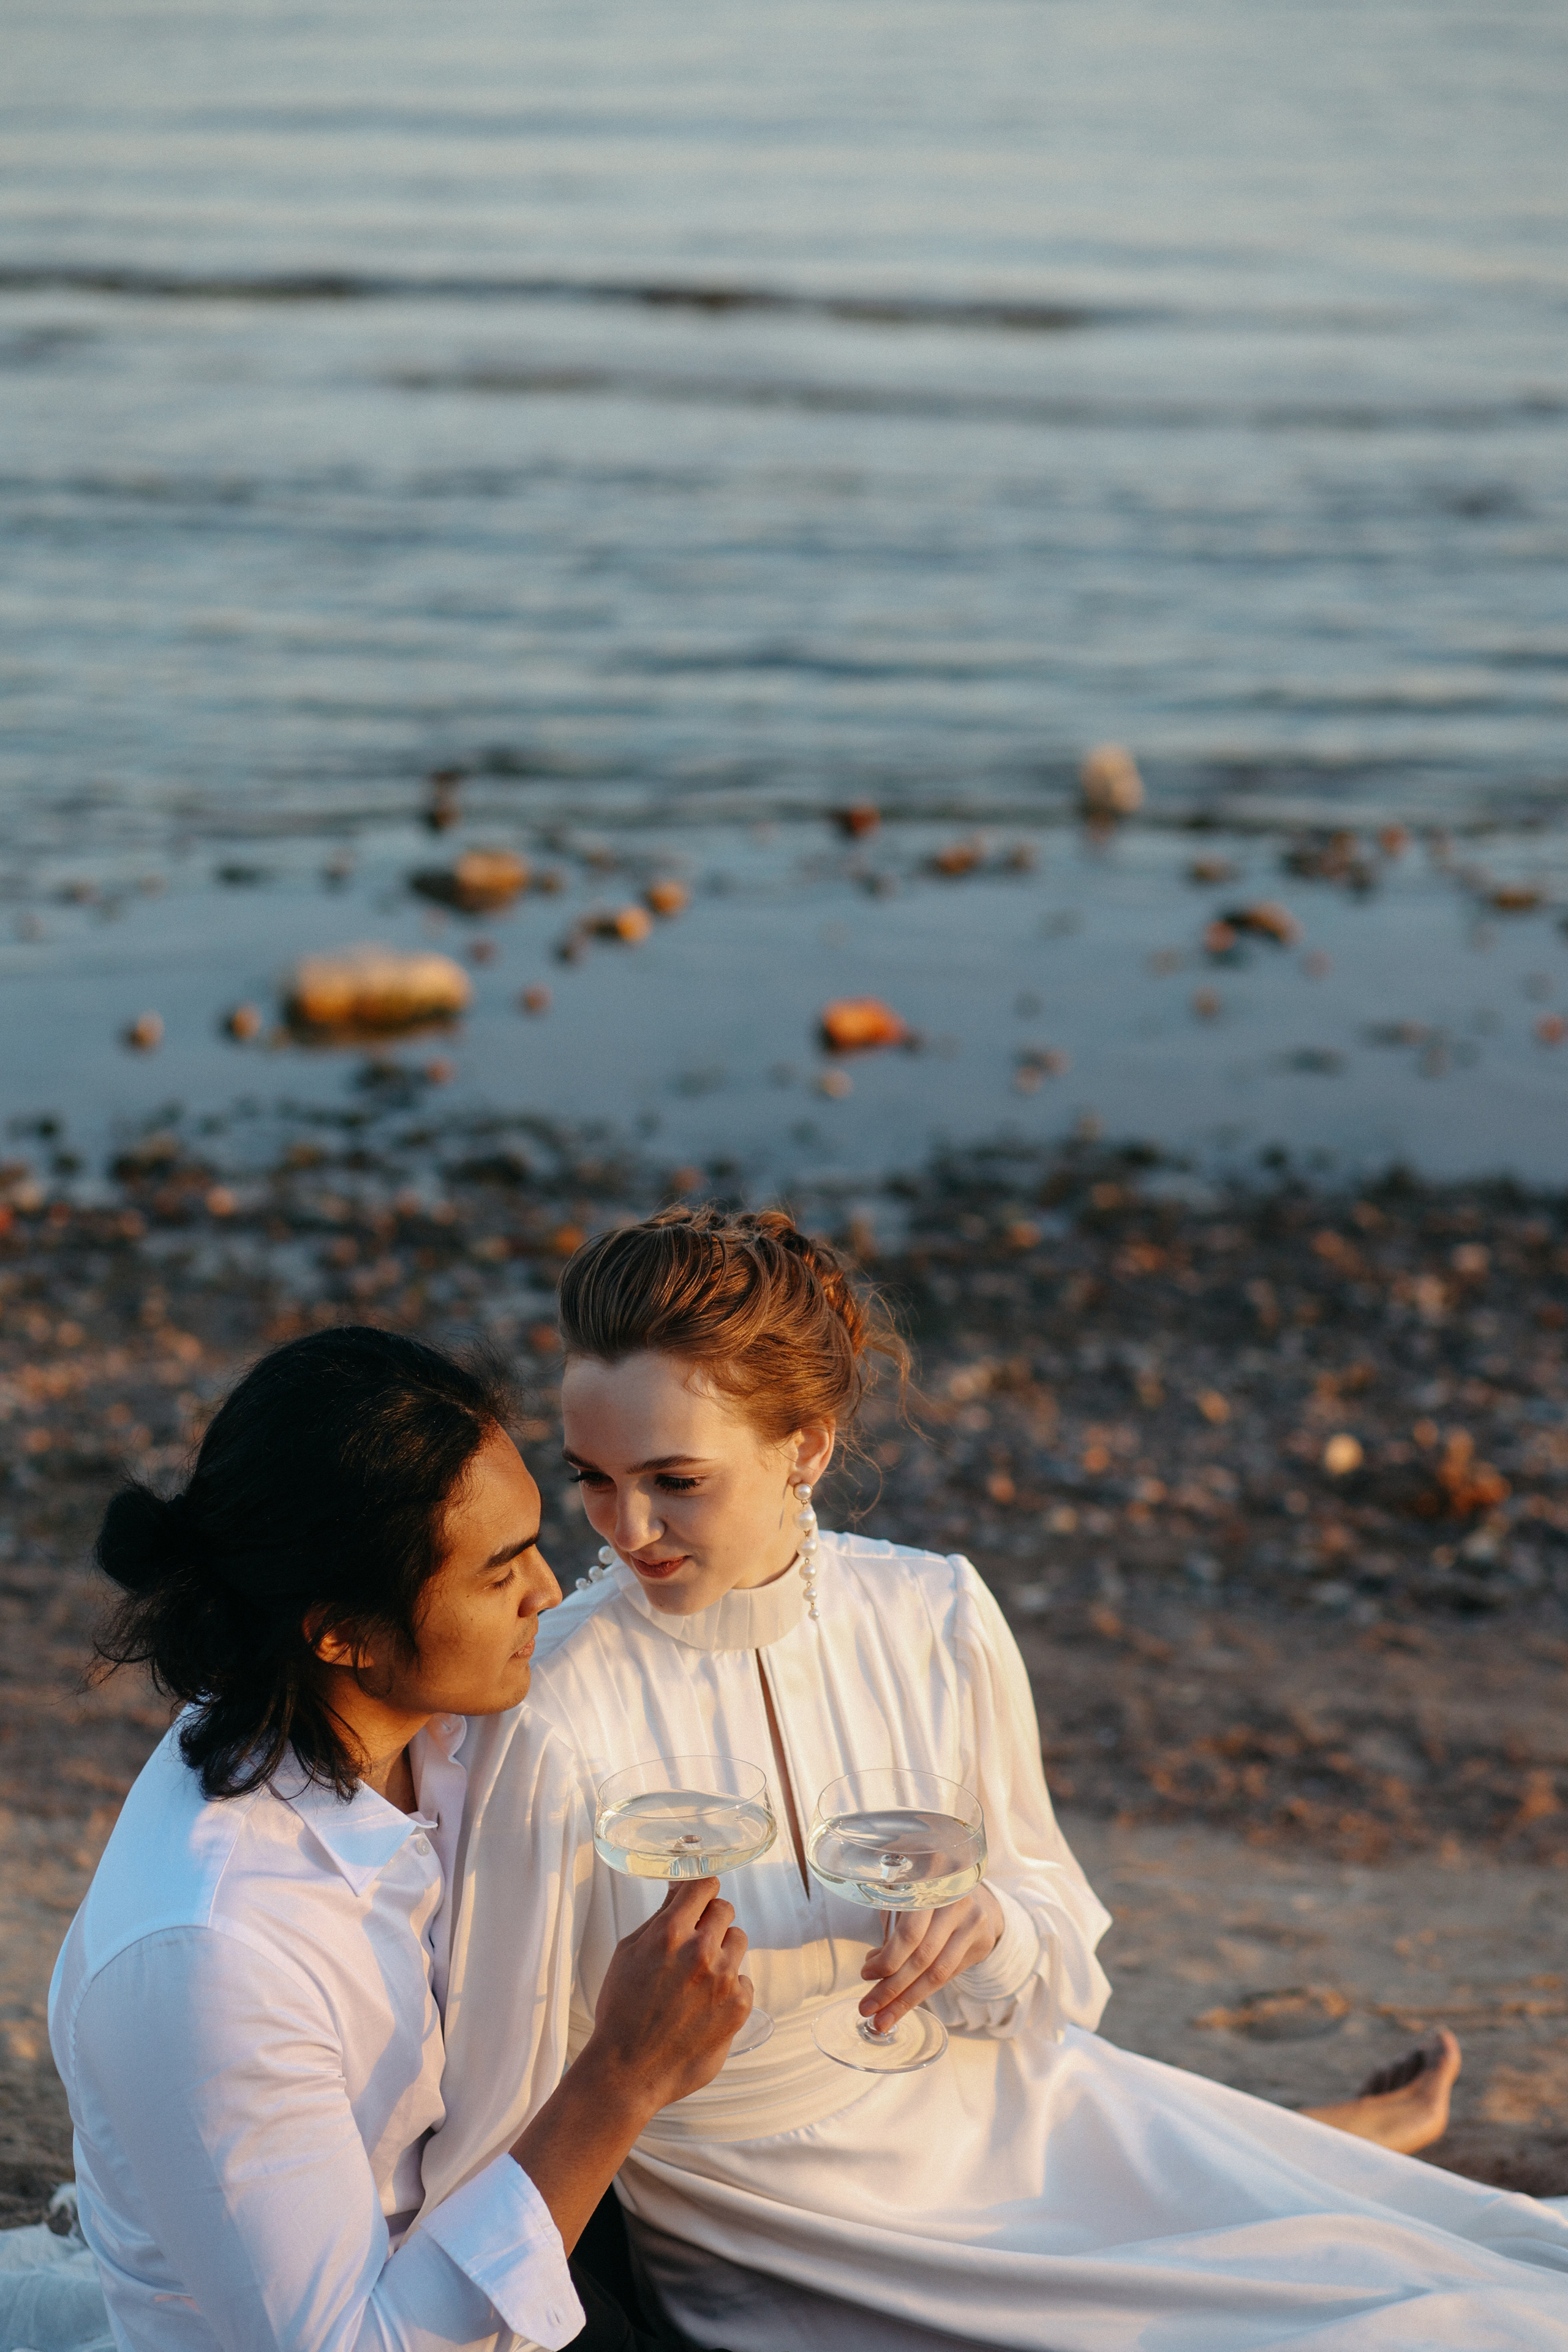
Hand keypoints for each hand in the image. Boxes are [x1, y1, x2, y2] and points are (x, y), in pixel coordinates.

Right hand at [585, 1877, 752, 2117]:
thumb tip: (679, 1891)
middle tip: (694, 1942)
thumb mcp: (627, 1953)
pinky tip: (706, 2004)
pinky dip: (730, 1986)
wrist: (628, 2071)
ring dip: (722, 1951)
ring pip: (738, 1940)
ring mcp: (724, 1980)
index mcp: (669, 1933)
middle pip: (724, 1910)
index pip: (703, 1886)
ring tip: (698, 1977)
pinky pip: (744, 1979)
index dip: (700, 1890)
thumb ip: (659, 1918)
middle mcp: (701, 1952)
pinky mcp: (738, 2007)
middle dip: (709, 1920)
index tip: (697, 1898)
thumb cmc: (621, 2012)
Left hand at [858, 1887, 1004, 2032]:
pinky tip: (904, 2003)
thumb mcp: (906, 1897)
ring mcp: (973, 1919)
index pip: (910, 1931)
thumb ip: (891, 1926)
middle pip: (922, 1956)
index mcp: (929, 1880)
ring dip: (906, 1999)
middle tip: (867, 2008)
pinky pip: (949, 1974)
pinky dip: (922, 1991)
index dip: (887, 1959)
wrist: (975, 1894)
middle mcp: (955, 1897)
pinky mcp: (982, 1940)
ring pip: (937, 1972)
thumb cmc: (928, 1896)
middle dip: (891, 1988)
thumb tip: (872, 1964)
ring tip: (883, 2018)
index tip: (865, 1975)